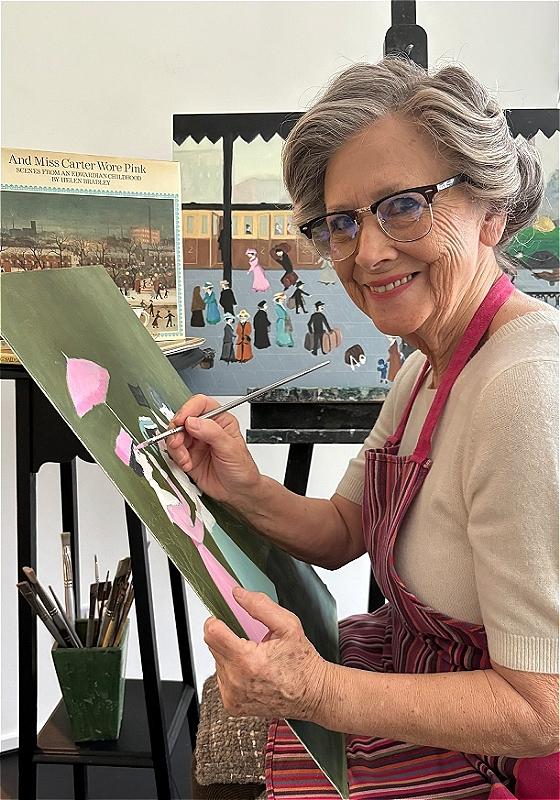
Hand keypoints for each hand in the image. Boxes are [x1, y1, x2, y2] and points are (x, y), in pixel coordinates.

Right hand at [166, 394, 260, 504]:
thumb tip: (193, 422)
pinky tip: (187, 464)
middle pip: (183, 419)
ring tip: (185, 459)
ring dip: (176, 447)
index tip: (182, 421)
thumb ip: (212, 433)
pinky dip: (177, 458)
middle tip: (178, 443)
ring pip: (176, 435)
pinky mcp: (188, 456)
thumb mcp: (230, 449)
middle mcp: (206, 429)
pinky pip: (174, 452)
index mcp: (220, 420)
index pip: (200, 404)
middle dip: (177, 431)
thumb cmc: (242, 469)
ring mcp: (196, 442)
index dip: (188, 410)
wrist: (238, 492)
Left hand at [205, 587, 330, 720]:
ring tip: (255, 658)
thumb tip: (238, 594)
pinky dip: (234, 671)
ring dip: (231, 655)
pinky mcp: (232, 705)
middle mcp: (236, 681)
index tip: (223, 619)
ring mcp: (233, 696)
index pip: (212, 633)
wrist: (313, 694)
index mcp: (248, 661)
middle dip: (228, 637)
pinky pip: (222, 679)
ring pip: (217, 662)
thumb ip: (260, 606)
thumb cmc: (303, 663)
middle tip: (251, 640)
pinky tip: (252, 672)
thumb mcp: (288, 625)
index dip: (216, 621)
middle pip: (213, 646)